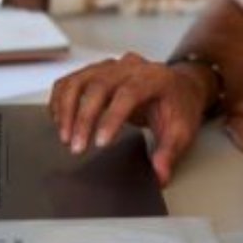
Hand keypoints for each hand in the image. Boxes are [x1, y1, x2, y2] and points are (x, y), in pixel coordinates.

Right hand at [49, 51, 214, 184]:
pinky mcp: (96, 73)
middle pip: (99, 85)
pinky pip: (71, 81)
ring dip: (66, 109)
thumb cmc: (180, 106)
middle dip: (83, 118)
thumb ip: (170, 152)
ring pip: (79, 80)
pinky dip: (60, 100)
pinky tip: (59, 121)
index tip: (101, 143)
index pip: (128, 93)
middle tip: (77, 148)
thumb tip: (159, 175)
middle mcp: (129, 68)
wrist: (180, 86)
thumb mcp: (183, 131)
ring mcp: (110, 68)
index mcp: (154, 78)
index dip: (111, 117)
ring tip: (64, 137)